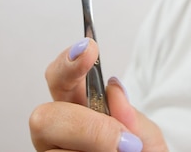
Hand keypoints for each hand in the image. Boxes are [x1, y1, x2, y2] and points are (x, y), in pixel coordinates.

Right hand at [29, 38, 168, 150]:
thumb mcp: (146, 135)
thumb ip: (132, 116)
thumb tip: (112, 91)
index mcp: (80, 107)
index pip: (62, 76)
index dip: (68, 61)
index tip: (88, 49)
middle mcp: (60, 130)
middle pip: (44, 117)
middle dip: (87, 128)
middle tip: (124, 142)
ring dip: (98, 151)